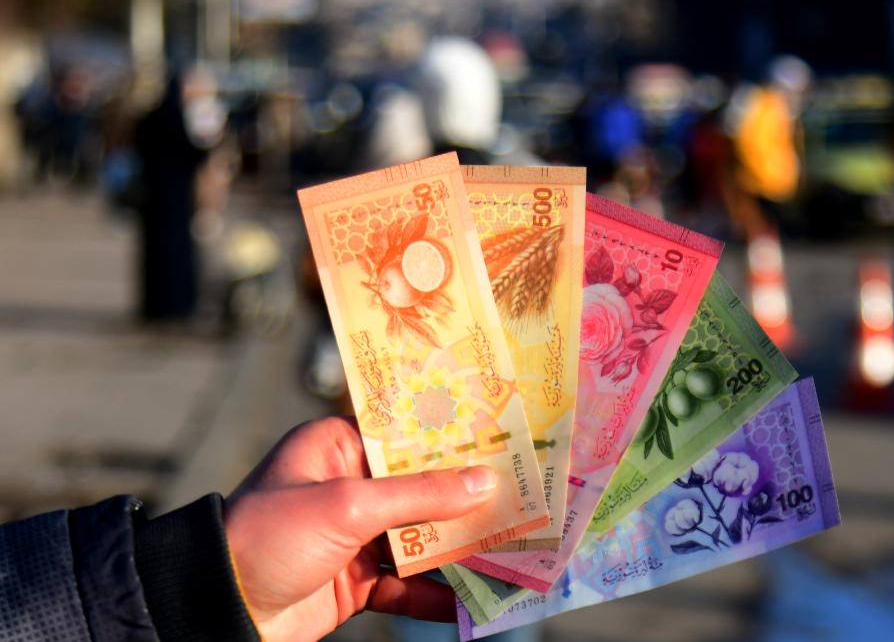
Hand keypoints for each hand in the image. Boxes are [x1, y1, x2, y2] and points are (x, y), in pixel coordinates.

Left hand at [223, 416, 496, 641]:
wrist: (217, 611)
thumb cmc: (270, 536)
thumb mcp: (346, 506)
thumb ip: (418, 496)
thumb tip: (485, 483)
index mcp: (337, 447)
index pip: (407, 435)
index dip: (454, 440)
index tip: (504, 441)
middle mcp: (347, 485)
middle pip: (421, 488)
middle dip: (467, 499)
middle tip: (522, 497)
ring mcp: (352, 535)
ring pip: (419, 537)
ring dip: (458, 548)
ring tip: (510, 550)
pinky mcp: (353, 581)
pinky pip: (404, 583)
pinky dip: (433, 593)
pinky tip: (468, 601)